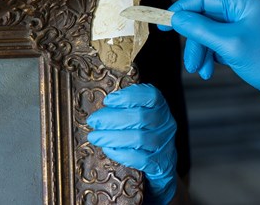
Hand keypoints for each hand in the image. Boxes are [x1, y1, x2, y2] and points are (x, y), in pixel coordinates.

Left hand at [87, 84, 176, 204]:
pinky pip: (139, 159)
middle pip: (140, 117)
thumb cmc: (146, 132)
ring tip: (95, 136)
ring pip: (138, 138)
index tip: (107, 101)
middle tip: (93, 121)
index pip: (150, 95)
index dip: (128, 96)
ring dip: (112, 137)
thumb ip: (126, 109)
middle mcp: (166, 123)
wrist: (163, 163)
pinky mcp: (159, 163)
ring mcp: (164, 144)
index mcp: (161, 107)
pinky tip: (107, 149)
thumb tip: (101, 112)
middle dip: (112, 118)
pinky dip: (121, 153)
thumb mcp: (142, 115)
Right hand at [163, 0, 259, 111]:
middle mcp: (244, 8)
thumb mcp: (228, 44)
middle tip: (189, 62)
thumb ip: (200, 28)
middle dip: (195, 41)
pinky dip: (211, 55)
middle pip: (205, 17)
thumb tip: (176, 18)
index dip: (182, 9)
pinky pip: (218, 41)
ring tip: (201, 71)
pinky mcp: (243, 37)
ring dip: (202, 52)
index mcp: (245, 1)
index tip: (165, 22)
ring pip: (210, 32)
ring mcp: (244, 23)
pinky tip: (210, 70)